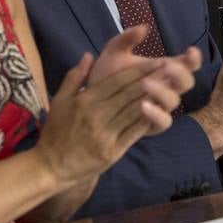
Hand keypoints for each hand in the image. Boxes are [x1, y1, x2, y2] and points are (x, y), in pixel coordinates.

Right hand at [34, 26, 194, 185]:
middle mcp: (96, 116)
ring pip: (134, 112)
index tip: (157, 61)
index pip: (117, 81)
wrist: (51, 167)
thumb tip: (89, 55)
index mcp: (85, 101)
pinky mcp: (112, 152)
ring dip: (155, 98)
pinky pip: (133, 133)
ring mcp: (105, 135)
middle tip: (171, 68)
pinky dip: (148, 121)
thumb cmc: (55, 132)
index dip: (139, 71)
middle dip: (152, 80)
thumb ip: (75, 77)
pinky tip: (161, 111)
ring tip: (171, 86)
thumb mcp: (59, 100)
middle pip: (129, 94)